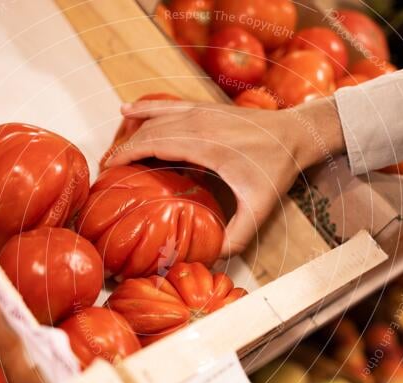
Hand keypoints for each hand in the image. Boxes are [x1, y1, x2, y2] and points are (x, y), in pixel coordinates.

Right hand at [105, 97, 344, 255]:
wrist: (297, 134)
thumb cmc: (276, 169)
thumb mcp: (260, 208)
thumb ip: (237, 235)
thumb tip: (212, 257)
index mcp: (204, 143)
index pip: (152, 144)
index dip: (126, 156)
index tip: (108, 172)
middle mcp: (197, 121)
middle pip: (147, 131)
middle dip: (122, 148)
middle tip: (105, 172)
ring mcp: (200, 110)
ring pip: (153, 116)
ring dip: (129, 131)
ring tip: (111, 150)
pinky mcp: (204, 107)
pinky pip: (166, 104)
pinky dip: (144, 108)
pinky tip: (126, 109)